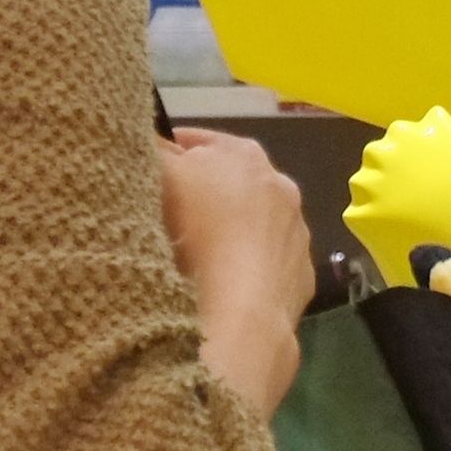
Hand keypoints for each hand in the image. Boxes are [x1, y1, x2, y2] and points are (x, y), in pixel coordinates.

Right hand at [160, 128, 313, 409]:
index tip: (149, 167)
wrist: (239, 309)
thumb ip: (154, 152)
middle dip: (204, 194)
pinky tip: (221, 288)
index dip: (172, 150)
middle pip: (232, 184)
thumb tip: (151, 144)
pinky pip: (264, 268)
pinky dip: (245, 272)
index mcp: (246, 155)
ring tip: (192, 256)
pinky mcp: (300, 280)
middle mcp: (282, 188)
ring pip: (254, 227)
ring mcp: (297, 236)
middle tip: (167, 213)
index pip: (201, 142)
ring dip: (228, 235)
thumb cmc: (195, 228)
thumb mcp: (160, 174)